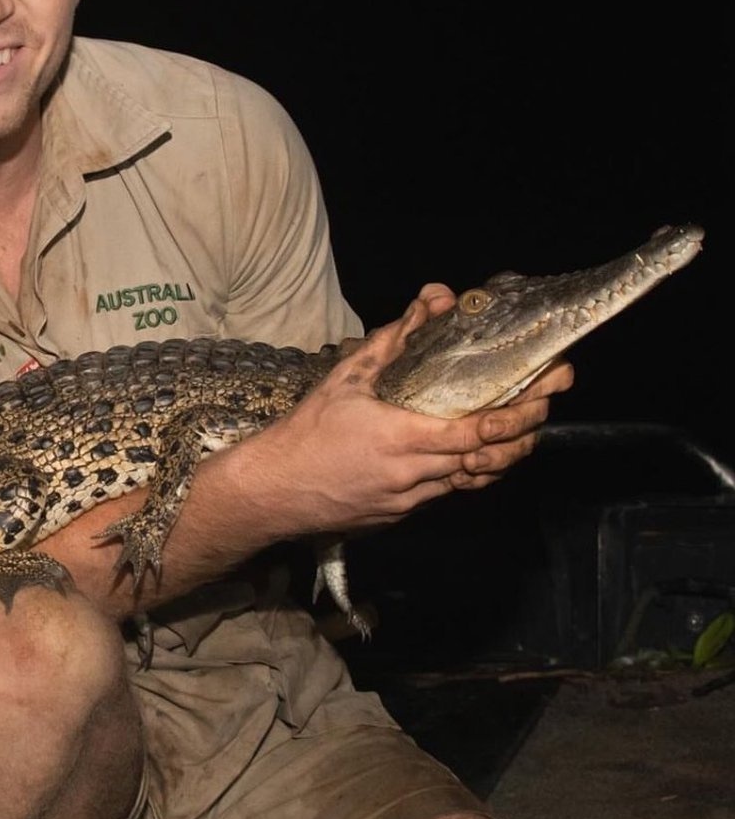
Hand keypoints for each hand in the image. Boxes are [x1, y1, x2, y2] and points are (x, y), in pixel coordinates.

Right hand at [244, 287, 573, 537]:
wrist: (274, 490)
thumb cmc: (306, 430)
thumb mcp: (345, 378)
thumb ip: (392, 341)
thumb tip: (430, 302)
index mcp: (403, 438)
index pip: (477, 432)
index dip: (517, 416)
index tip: (544, 395)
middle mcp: (414, 475)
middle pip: (486, 461)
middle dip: (524, 435)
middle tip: (546, 408)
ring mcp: (408, 501)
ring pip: (468, 482)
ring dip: (499, 458)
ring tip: (522, 432)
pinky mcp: (398, 516)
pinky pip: (442, 494)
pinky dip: (463, 473)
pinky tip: (468, 456)